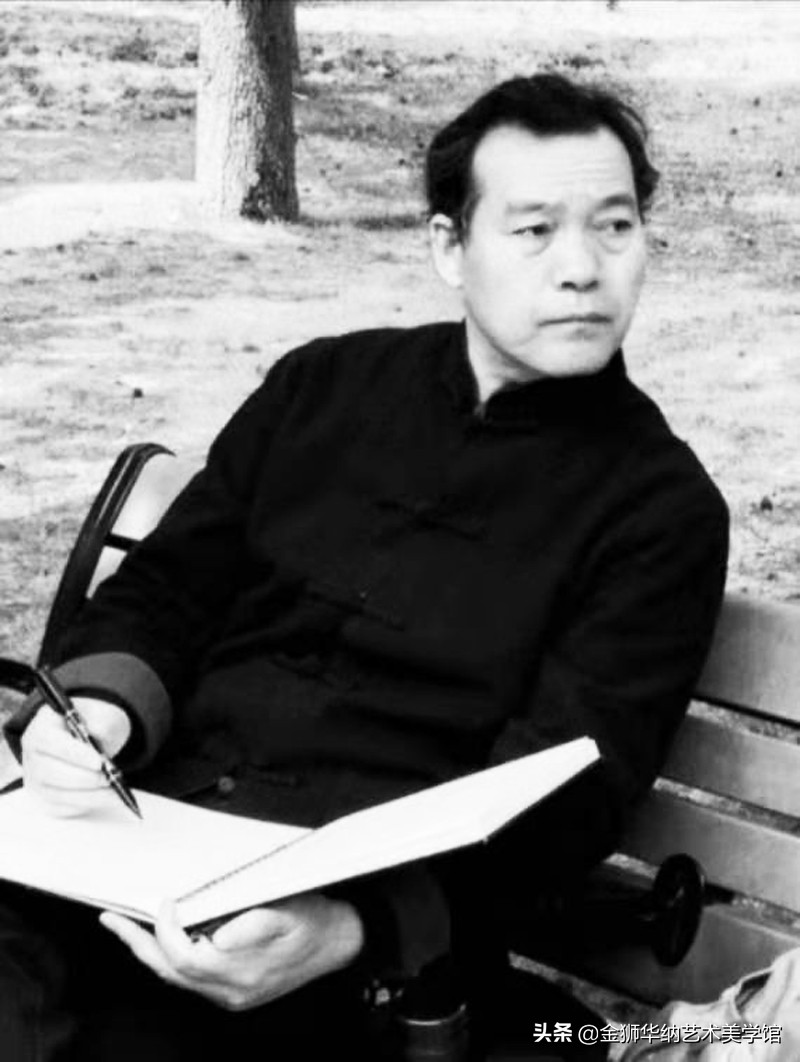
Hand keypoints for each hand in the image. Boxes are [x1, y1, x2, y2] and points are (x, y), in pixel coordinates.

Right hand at [21, 698, 131, 816]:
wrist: (94, 738)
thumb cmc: (95, 724)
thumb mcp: (104, 715)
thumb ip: (102, 722)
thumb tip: (99, 733)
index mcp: (41, 728)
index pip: (50, 742)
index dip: (74, 754)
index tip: (100, 762)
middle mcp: (32, 756)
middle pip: (50, 772)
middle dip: (84, 778)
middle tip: (110, 778)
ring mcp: (36, 780)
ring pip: (58, 795)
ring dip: (90, 796)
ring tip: (117, 792)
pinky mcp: (45, 799)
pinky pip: (63, 809)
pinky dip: (87, 805)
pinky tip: (109, 799)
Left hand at [100, 893, 364, 1010]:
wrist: (340, 942)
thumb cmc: (315, 919)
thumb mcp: (287, 911)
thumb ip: (252, 922)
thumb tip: (218, 933)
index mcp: (242, 971)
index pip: (185, 957)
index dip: (167, 930)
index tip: (167, 903)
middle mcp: (232, 990)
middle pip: (171, 973)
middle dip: (139, 944)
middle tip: (113, 920)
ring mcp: (232, 995)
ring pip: (177, 979)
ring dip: (150, 952)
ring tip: (127, 929)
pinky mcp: (235, 991)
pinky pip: (191, 979)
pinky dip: (172, 959)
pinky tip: (164, 941)